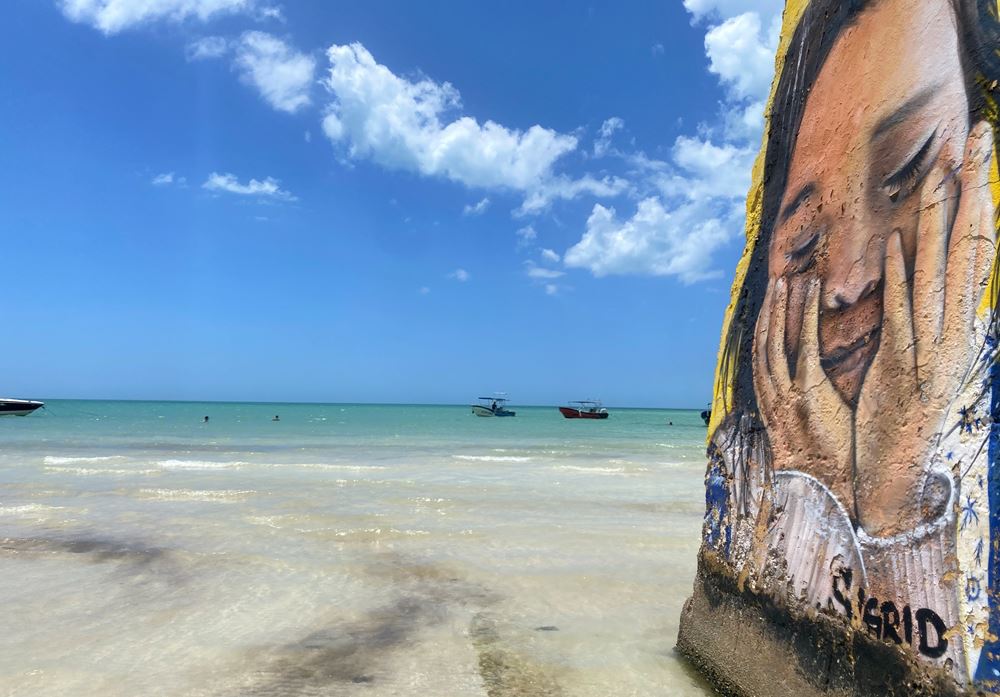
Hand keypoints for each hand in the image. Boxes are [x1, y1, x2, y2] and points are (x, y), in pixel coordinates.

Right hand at [753, 275, 855, 510]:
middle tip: (775, 282)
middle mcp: (772, 396)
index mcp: (771, 405)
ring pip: (776, 339)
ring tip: (787, 281)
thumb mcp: (809, 436)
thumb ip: (804, 412)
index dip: (764, 330)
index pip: (761, 358)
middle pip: (763, 343)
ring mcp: (788, 393)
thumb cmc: (827, 468)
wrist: (828, 492)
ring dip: (780, 307)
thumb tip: (813, 399)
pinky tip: (809, 293)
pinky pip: (803, 344)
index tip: (770, 307)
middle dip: (769, 311)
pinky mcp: (809, 392)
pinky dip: (804, 315)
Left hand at [854, 123, 995, 535]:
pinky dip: (902, 278)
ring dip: (939, 219)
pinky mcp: (904, 364)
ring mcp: (934, 344)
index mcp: (960, 319)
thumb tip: (929, 267)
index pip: (975, 246)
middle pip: (969, 244)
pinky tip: (897, 243)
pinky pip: (905, 314)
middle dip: (974, 188)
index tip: (977, 151)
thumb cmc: (905, 404)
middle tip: (980, 134)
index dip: (977, 197)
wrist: (895, 466)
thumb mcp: (923, 350)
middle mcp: (957, 325)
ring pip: (941, 272)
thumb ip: (929, 309)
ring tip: (942, 170)